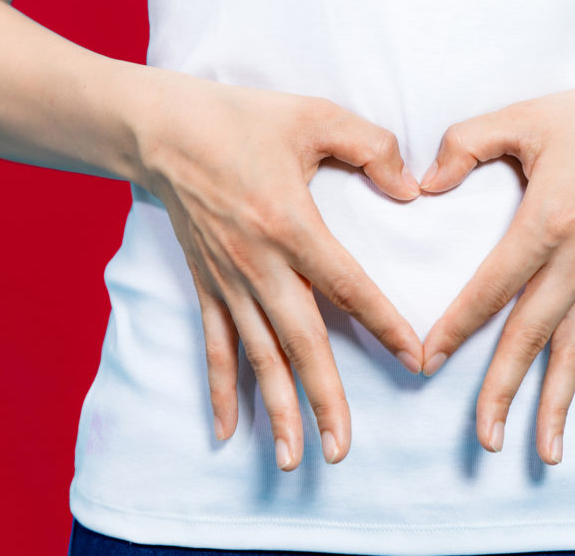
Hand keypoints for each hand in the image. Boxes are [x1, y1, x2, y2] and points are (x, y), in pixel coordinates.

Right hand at [133, 71, 423, 470]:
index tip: (415, 360)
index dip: (384, 325)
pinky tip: (229, 430)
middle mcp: (258, 264)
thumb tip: (411, 190)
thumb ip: (371, 147)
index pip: (348, 287)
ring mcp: (228, 281)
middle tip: (341, 448)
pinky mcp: (206, 285)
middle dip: (324, 398)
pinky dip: (222, 388)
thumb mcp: (314, 116)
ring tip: (295, 458)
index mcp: (291, 224)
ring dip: (277, 409)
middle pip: (300, 342)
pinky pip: (215, 345)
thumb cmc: (240, 118)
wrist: (159, 129)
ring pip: (258, 356)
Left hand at [418, 68, 574, 464]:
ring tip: (546, 453)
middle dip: (504, 390)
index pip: (490, 288)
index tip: (426, 362)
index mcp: (547, 223)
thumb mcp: (527, 116)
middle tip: (484, 439)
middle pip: (532, 336)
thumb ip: (467, 143)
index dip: (455, 328)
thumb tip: (424, 182)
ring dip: (560, 402)